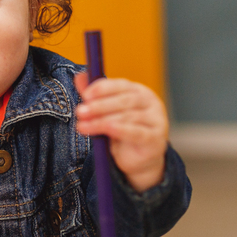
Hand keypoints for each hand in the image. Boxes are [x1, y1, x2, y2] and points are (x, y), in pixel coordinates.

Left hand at [74, 73, 168, 192]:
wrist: (140, 159)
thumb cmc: (123, 132)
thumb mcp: (107, 113)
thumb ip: (95, 96)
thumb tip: (80, 77)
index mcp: (138, 91)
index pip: (121, 85)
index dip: (103, 88)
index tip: (85, 95)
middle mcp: (150, 102)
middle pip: (124, 100)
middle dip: (99, 105)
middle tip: (80, 112)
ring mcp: (156, 120)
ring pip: (128, 117)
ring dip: (102, 121)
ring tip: (83, 126)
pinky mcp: (155, 138)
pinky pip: (137, 133)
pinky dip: (121, 130)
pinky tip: (107, 129)